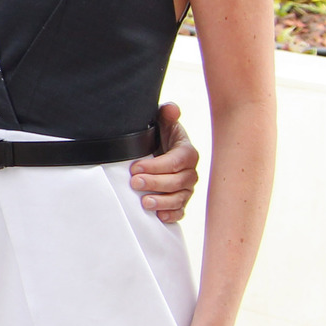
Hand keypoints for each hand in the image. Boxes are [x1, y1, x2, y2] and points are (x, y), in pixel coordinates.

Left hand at [130, 103, 199, 222]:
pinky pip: (181, 211)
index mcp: (187, 153)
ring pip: (180, 198)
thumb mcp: (163, 123)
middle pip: (178, 181)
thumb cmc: (161, 137)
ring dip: (162, 202)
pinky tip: (160, 216)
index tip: (135, 167)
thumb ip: (167, 115)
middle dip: (156, 183)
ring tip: (145, 203)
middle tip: (135, 183)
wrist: (160, 151)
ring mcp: (186, 188)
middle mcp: (190, 172)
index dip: (157, 166)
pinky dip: (172, 215)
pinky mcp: (180, 201)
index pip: (176, 161)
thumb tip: (171, 108)